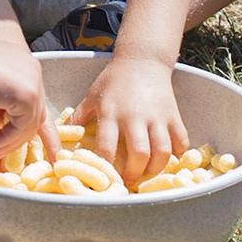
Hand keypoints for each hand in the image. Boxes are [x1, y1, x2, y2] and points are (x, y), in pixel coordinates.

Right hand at [0, 35, 57, 162]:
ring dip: (7, 142)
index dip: (29, 125)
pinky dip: (5, 140)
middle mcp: (32, 71)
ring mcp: (33, 81)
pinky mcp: (27, 94)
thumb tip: (0, 123)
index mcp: (23, 65)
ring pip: (28, 123)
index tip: (27, 146)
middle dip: (14, 138)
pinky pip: (20, 127)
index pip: (33, 101)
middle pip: (33, 113)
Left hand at [72, 56, 189, 182]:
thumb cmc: (114, 80)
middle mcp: (135, 116)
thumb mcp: (92, 96)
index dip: (106, 167)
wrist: (142, 60)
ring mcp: (157, 116)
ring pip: (162, 150)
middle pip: (139, 153)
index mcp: (111, 113)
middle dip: (134, 173)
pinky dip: (178, 154)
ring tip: (148, 173)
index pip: (107, 146)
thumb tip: (61, 135)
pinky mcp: (174, 114)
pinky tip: (169, 159)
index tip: (105, 179)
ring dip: (156, 168)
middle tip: (128, 181)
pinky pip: (181, 140)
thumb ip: (79, 116)